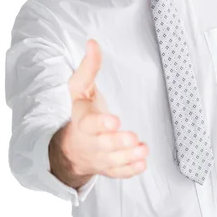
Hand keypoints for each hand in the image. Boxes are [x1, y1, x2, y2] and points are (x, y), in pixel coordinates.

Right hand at [64, 38, 148, 179]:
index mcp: (82, 121)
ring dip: (128, 157)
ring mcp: (100, 157)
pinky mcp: (109, 168)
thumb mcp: (79, 89)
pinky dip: (130, 171)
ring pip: (113, 161)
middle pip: (103, 145)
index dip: (101, 123)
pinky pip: (118, 173)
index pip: (89, 124)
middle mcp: (90, 142)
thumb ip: (88, 67)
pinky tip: (142, 164)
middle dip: (118, 142)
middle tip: (133, 137)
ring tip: (143, 150)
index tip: (114, 120)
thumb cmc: (81, 114)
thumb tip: (93, 42)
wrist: (72, 148)